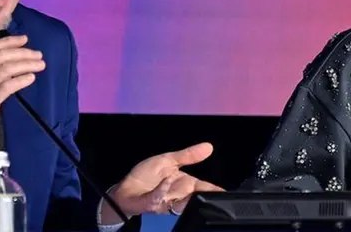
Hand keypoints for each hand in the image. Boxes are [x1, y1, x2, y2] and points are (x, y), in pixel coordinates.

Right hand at [0, 35, 44, 165]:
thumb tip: (8, 63)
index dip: (9, 41)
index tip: (24, 40)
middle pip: (0, 56)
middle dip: (22, 53)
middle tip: (38, 55)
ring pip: (5, 69)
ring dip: (26, 65)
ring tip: (39, 65)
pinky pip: (5, 87)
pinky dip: (20, 80)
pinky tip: (30, 78)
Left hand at [100, 143, 224, 223]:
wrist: (126, 188)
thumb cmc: (147, 176)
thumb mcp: (168, 160)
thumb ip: (188, 155)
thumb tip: (209, 146)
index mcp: (184, 183)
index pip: (203, 188)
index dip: (214, 190)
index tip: (224, 192)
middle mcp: (177, 195)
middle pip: (194, 196)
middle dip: (199, 193)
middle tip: (204, 189)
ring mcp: (165, 201)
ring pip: (179, 201)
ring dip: (181, 194)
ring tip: (184, 185)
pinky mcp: (152, 204)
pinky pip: (159, 199)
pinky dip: (162, 191)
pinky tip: (165, 183)